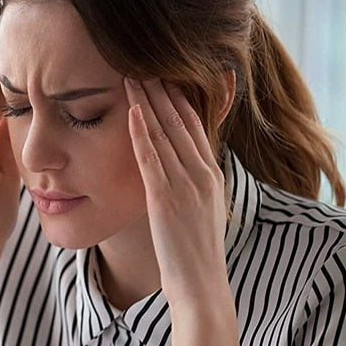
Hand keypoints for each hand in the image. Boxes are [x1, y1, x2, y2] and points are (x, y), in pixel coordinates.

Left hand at [126, 79, 239, 345]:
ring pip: (165, 134)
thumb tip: (184, 179)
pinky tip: (133, 109)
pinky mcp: (166, 199)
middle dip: (163, 90)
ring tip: (132, 72)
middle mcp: (203, 177)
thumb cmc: (197, 259)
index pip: (196, 130)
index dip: (180, 101)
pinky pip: (152, 158)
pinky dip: (143, 131)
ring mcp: (186, 187)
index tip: (166, 76)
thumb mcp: (202, 217)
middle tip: (145, 59)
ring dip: (148, 101)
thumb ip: (194, 192)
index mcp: (212, 179)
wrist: (201, 286)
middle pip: (181, 123)